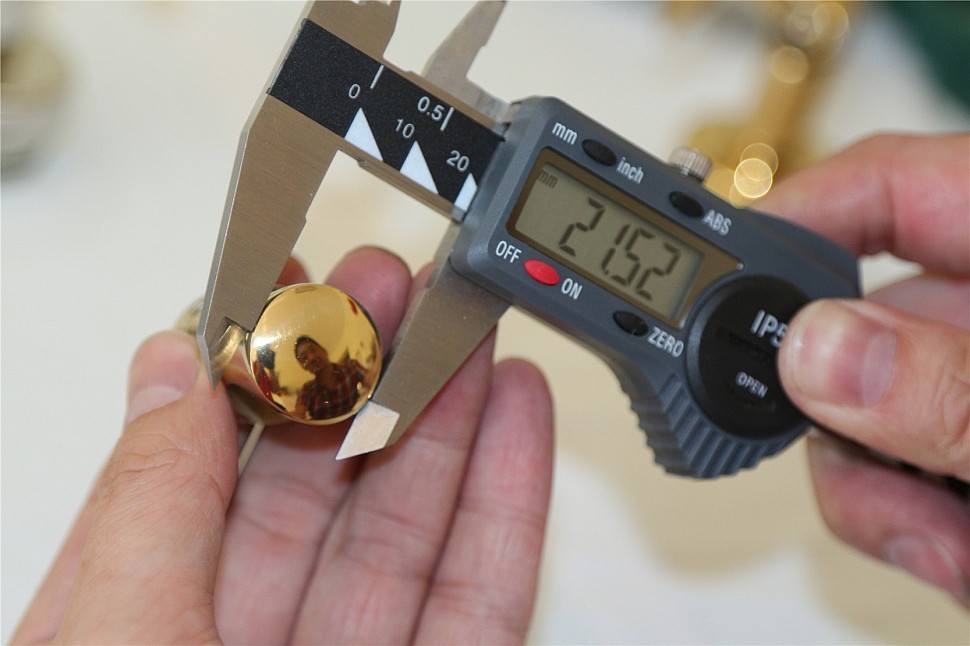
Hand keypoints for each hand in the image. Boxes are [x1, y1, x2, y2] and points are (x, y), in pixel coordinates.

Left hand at [13, 248, 554, 643]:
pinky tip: (519, 419)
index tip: (294, 284)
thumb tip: (167, 368)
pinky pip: (485, 592)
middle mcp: (246, 636)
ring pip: (413, 525)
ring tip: (473, 327)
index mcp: (139, 618)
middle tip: (402, 285)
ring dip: (450, 416)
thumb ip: (149, 506)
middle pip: (325, 481)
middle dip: (369, 371)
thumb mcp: (115, 638)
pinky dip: (512, 502)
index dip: (255, 364)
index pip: (207, 462)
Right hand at [761, 134, 968, 604]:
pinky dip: (920, 532)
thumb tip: (820, 351)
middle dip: (837, 416)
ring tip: (951, 554)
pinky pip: (910, 480)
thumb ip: (965, 389)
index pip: (887, 187)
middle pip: (857, 328)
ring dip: (881, 496)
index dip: (794, 223)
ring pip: (869, 419)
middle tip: (858, 477)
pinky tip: (966, 561)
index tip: (724, 291)